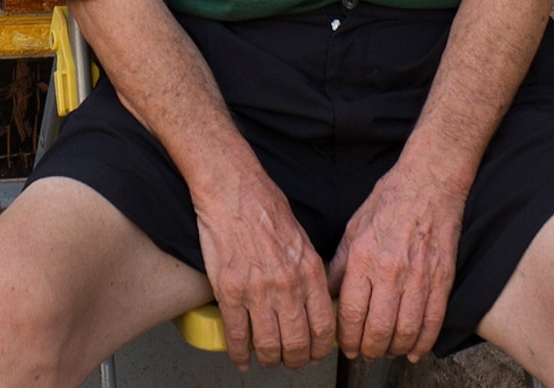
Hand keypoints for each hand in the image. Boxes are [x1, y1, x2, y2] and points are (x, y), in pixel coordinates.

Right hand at [192, 165, 336, 369]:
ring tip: (266, 360)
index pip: (323, 328)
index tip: (315, 354)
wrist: (234, 191)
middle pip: (297, 344)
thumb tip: (314, 302)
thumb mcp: (303, 240)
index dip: (320, 350)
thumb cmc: (266, 208)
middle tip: (291, 362)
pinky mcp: (230, 291)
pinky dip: (238, 353)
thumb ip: (310, 274)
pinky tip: (240, 358)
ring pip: (268, 345)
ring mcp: (258, 291)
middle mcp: (288, 287)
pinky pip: (236, 335)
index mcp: (310, 273)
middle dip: (295, 361)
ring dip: (269, 360)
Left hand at [329, 158, 465, 362]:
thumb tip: (329, 295)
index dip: (347, 338)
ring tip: (385, 351)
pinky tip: (414, 349)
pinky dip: (423, 342)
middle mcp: (391, 271)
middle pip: (378, 329)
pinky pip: (433, 321)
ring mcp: (420, 277)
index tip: (345, 346)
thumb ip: (340, 265)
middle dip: (368, 350)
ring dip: (393, 349)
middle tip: (364, 354)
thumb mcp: (353, 228)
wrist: (430, 182)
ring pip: (405, 331)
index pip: (351, 313)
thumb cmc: (389, 201)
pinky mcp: (443, 279)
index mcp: (364, 257)